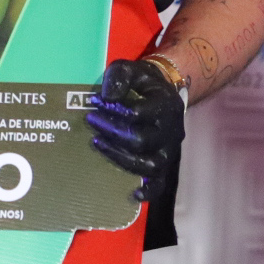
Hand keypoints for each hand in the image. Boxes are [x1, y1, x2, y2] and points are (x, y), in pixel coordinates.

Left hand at [86, 58, 186, 198]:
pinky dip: (148, 192)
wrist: (164, 92)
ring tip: (97, 144)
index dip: (114, 111)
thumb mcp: (131, 69)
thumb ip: (119, 77)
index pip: (138, 114)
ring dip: (119, 158)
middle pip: (140, 141)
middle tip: (91, 121)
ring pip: (149, 165)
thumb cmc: (143, 82)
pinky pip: (159, 184)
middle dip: (112, 133)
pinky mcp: (164, 165)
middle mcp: (171, 131)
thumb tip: (107, 97)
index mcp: (165, 106)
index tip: (95, 103)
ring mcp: (169, 150)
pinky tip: (132, 194)